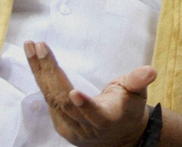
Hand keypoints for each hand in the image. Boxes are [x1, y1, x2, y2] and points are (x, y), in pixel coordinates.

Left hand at [24, 40, 156, 146]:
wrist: (116, 135)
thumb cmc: (127, 109)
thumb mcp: (136, 94)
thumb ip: (138, 81)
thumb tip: (150, 71)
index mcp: (107, 120)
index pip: (95, 115)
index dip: (85, 106)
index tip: (75, 93)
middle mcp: (85, 127)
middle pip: (64, 101)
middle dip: (51, 73)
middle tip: (41, 48)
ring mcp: (69, 126)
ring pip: (51, 97)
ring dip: (39, 70)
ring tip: (31, 46)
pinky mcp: (58, 121)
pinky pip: (47, 95)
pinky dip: (39, 74)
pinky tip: (33, 56)